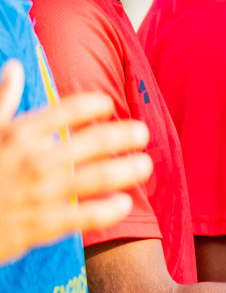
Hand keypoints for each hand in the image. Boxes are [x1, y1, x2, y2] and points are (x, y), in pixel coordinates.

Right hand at [0, 59, 151, 263]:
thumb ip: (2, 101)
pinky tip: (123, 203)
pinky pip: (84, 216)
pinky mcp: (42, 225)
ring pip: (96, 178)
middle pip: (90, 142)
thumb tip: (15, 67)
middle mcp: (31, 161)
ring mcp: (39, 193)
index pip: (63, 110)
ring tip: (144, 165)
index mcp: (16, 135)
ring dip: (126, 170)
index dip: (90, 104)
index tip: (108, 104)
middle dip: (121, 136)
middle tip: (142, 132)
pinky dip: (107, 210)